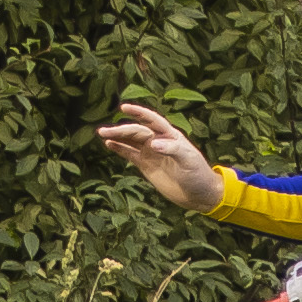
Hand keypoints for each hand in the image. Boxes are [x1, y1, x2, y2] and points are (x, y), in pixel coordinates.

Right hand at [95, 104, 217, 211]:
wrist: (199, 194)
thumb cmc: (198, 174)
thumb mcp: (189, 160)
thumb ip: (172, 149)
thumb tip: (153, 144)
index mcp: (170, 136)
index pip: (152, 120)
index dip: (139, 113)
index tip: (124, 108)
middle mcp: (159, 141)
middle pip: (137, 131)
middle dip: (121, 130)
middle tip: (103, 131)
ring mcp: (151, 153)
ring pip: (130, 140)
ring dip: (117, 136)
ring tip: (102, 133)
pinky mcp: (146, 165)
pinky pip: (129, 153)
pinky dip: (119, 148)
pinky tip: (109, 144)